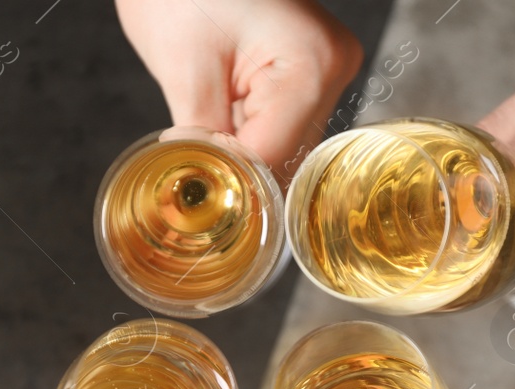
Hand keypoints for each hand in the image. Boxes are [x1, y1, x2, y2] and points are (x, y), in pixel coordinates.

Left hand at [117, 0, 361, 174]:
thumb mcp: (184, 66)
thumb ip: (201, 139)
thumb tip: (205, 193)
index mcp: (311, 63)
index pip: (275, 154)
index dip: (236, 184)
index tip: (199, 199)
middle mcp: (331, 69)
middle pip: (289, 156)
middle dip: (242, 177)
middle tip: (196, 191)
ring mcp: (324, 71)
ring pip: (285, 147)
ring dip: (245, 162)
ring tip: (202, 160)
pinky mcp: (307, 74)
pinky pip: (280, 126)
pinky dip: (247, 140)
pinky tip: (218, 139)